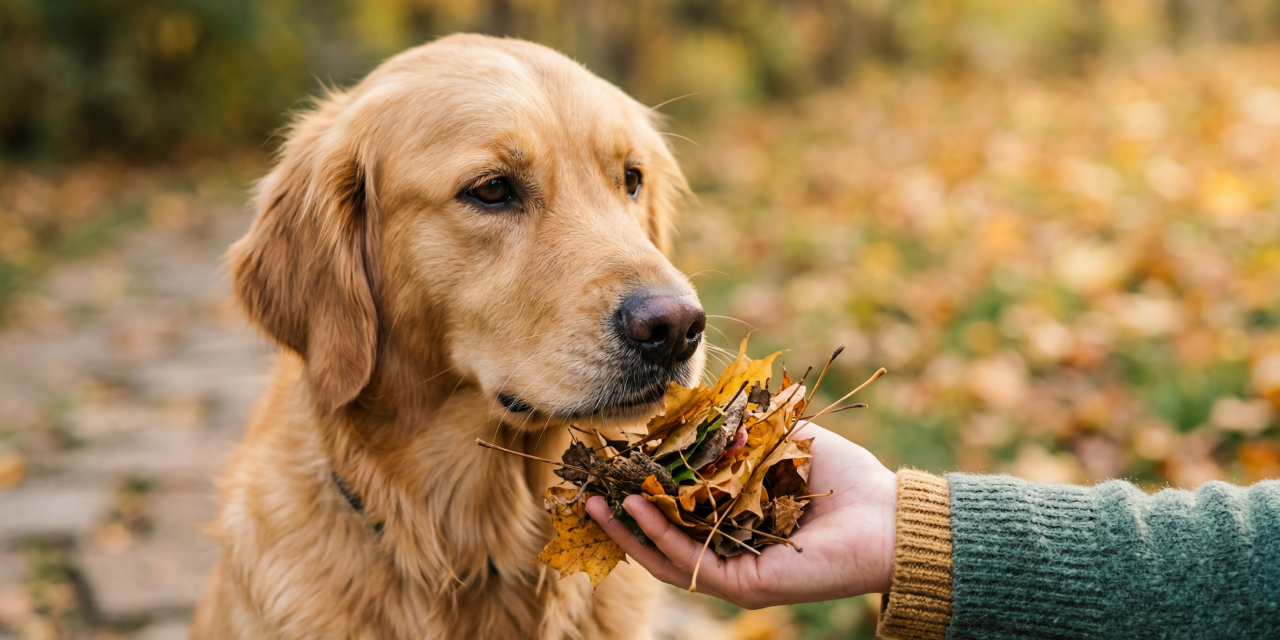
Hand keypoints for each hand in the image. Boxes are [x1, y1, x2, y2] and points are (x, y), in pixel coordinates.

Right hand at [586, 423, 897, 608]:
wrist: (887, 515)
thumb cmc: (842, 476)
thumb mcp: (782, 438)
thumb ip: (745, 422)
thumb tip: (711, 392)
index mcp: (732, 518)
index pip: (674, 509)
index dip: (639, 490)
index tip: (611, 464)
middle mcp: (728, 549)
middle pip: (658, 538)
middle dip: (619, 517)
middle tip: (585, 492)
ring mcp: (734, 571)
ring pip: (665, 557)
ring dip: (628, 530)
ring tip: (599, 502)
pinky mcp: (745, 585)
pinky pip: (691, 562)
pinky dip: (659, 536)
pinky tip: (638, 507)